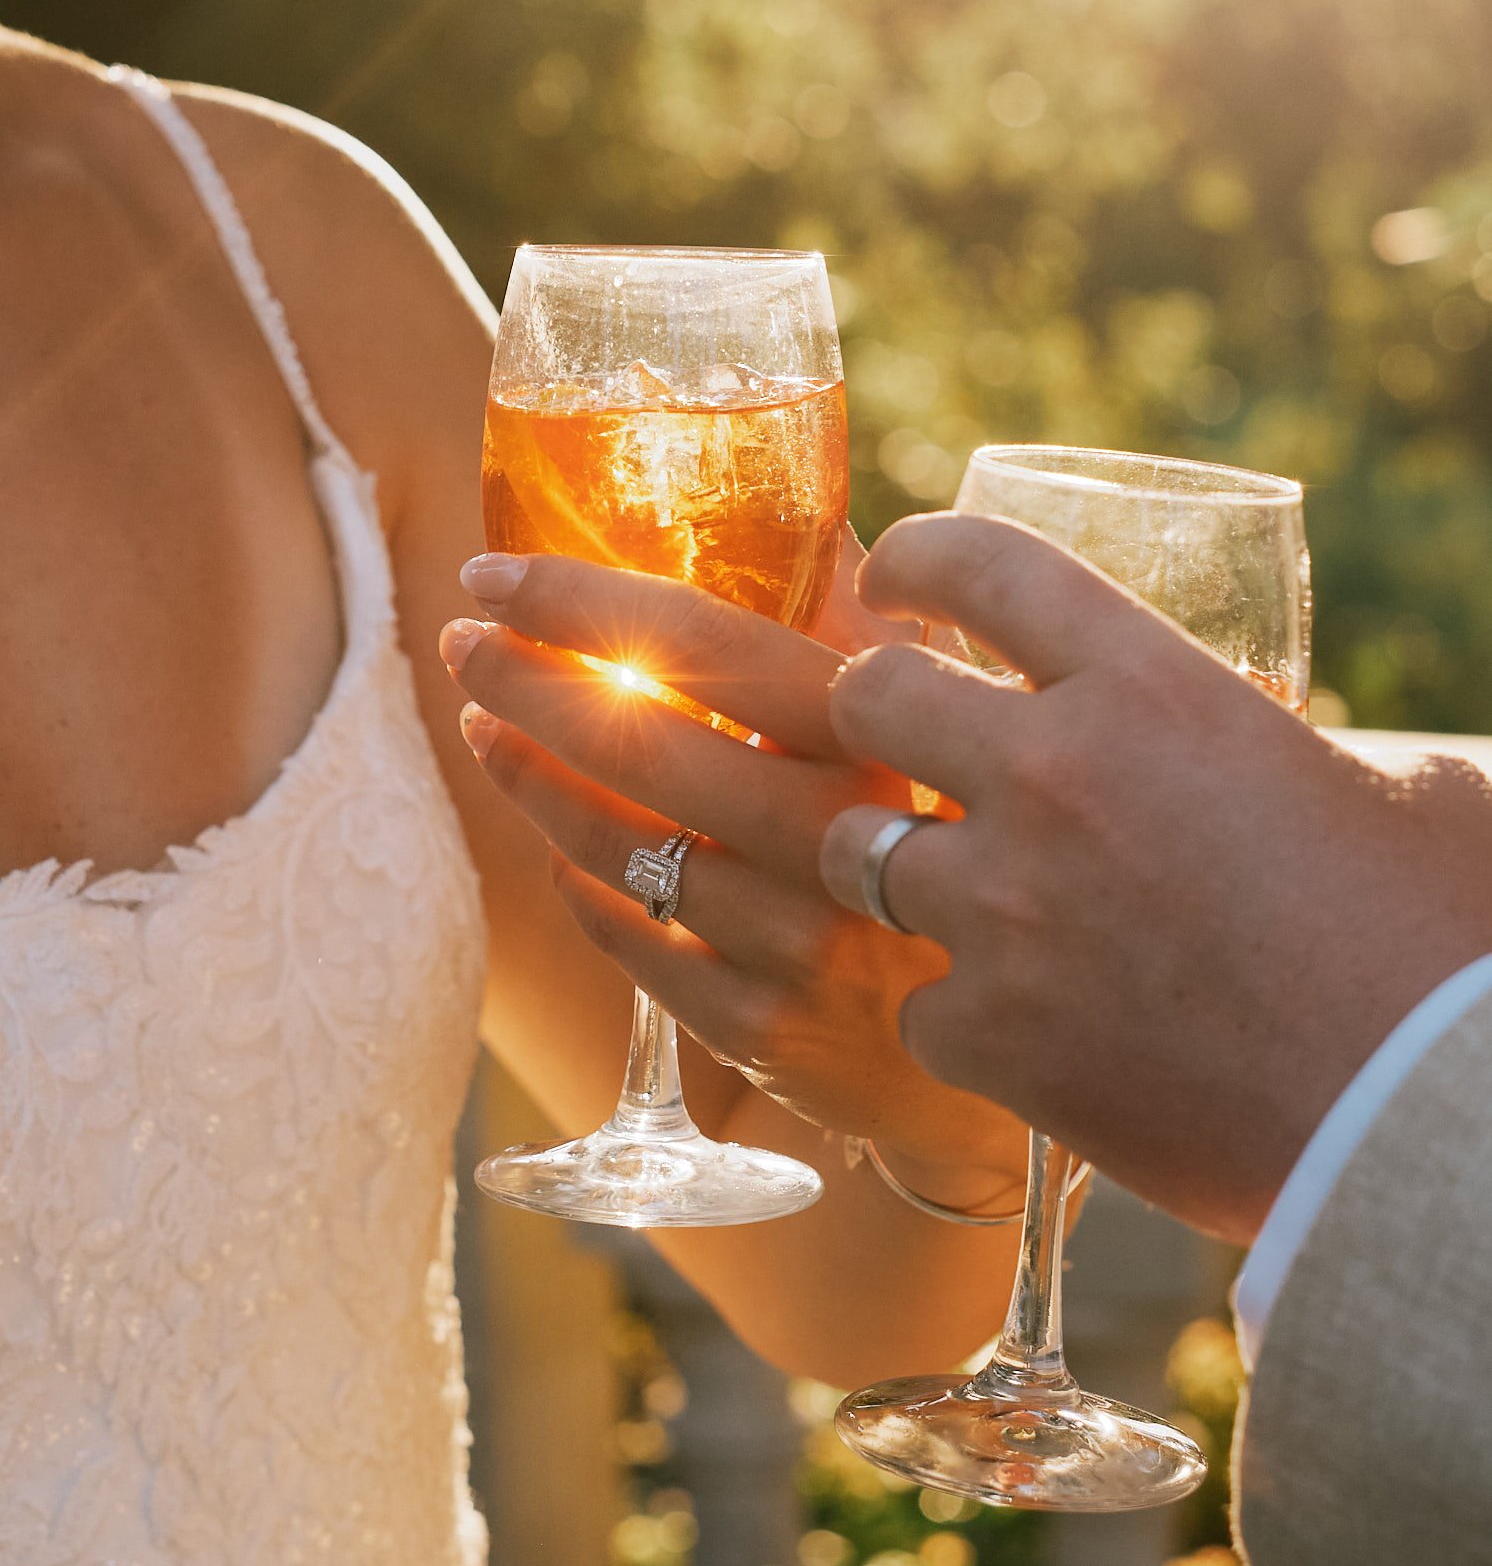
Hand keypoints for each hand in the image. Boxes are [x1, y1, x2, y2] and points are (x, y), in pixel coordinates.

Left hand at [439, 547, 1031, 1210]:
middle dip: (530, 683)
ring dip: (536, 777)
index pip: (704, 645)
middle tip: (467, 637)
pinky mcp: (770, 1034)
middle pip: (639, 743)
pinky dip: (585, 884)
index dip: (584, 602)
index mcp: (887, 748)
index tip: (501, 571)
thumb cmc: (1024, 851)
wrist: (1097, 1036)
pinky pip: (637, 946)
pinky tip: (560, 842)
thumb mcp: (987, 728)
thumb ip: (894, 639)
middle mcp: (838, 849)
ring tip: (487, 722)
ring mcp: (798, 950)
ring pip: (620, 849)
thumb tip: (833, 528)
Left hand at [821, 513, 1491, 1240]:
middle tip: (895, 739)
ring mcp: (1008, 911)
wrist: (1423, 1120)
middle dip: (869, 710)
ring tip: (959, 895)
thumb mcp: (1389, 789)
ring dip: (898, 867)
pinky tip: (1024, 1033)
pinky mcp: (991, 1036)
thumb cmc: (1436, 944)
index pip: (985, 565)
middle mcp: (1056, 779)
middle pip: (869, 695)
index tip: (895, 580)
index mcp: (1153, 690)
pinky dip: (959, 1021)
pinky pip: (916, 1007)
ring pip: (856, 852)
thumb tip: (1305, 760)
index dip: (920, 560)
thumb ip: (1296, 749)